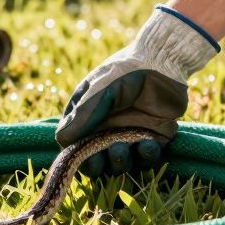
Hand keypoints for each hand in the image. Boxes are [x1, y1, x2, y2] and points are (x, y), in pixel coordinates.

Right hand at [56, 6, 219, 175]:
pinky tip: (147, 145)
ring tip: (122, 148)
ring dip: (119, 161)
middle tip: (99, 160)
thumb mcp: (100, 89)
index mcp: (88, 119)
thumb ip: (83, 114)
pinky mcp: (154, 138)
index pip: (76, 145)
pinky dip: (147, 156)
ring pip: (121, 162)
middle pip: (96, 160)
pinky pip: (148, 157)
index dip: (76, 155)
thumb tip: (61, 140)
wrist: (162, 60)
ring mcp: (131, 136)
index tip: (80, 155)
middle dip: (97, 165)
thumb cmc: (124, 70)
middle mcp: (108, 130)